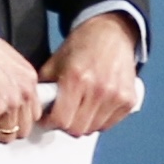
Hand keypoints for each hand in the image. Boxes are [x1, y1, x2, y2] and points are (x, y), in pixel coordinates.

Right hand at [0, 34, 49, 140]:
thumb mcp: (4, 59)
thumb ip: (10, 78)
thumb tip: (2, 90)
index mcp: (28, 79)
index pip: (33, 111)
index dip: (18, 120)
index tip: (6, 121)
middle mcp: (24, 93)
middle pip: (23, 128)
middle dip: (6, 131)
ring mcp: (9, 104)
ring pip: (6, 134)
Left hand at [42, 15, 145, 136]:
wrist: (111, 33)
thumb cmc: (82, 46)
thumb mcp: (55, 61)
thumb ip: (44, 87)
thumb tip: (35, 108)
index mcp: (76, 78)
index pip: (60, 120)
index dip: (50, 122)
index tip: (48, 118)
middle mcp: (98, 89)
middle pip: (77, 129)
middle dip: (66, 124)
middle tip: (64, 113)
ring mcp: (116, 96)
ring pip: (93, 129)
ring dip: (83, 123)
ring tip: (80, 108)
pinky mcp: (129, 100)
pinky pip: (109, 125)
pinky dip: (99, 121)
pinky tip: (94, 107)